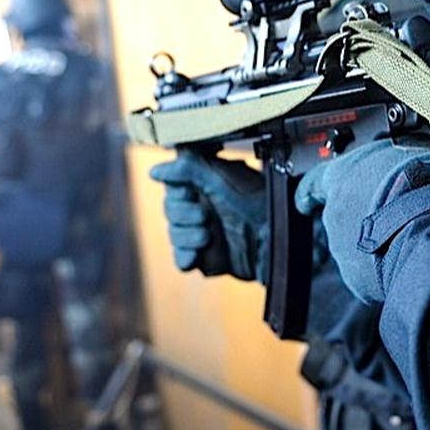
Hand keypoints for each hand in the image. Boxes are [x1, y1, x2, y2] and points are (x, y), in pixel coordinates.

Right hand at [149, 152, 265, 281]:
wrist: (275, 236)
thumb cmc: (255, 200)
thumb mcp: (221, 177)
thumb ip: (186, 169)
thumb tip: (153, 172)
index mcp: (205, 184)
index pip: (172, 185)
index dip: (176, 190)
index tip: (190, 191)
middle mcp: (202, 207)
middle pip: (169, 210)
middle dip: (182, 213)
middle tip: (204, 215)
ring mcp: (204, 233)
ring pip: (174, 235)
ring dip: (186, 235)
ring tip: (208, 235)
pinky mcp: (208, 258)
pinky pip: (182, 260)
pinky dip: (185, 257)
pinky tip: (194, 256)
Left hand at [296, 139, 429, 301]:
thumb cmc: (424, 186)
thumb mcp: (408, 153)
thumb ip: (390, 162)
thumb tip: (404, 163)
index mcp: (341, 177)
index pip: (314, 182)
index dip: (312, 190)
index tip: (305, 199)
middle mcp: (335, 214)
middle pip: (344, 217)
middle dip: (366, 218)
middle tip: (398, 213)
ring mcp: (343, 250)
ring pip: (358, 247)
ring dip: (379, 243)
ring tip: (412, 236)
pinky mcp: (358, 281)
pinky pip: (371, 274)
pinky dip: (388, 268)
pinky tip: (411, 257)